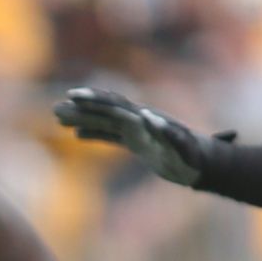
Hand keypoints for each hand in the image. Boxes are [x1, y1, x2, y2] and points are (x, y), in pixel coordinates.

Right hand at [52, 88, 209, 187]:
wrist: (206, 164)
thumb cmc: (195, 157)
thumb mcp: (183, 146)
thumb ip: (167, 133)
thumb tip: (147, 118)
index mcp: (145, 119)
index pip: (115, 106)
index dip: (94, 100)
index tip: (73, 96)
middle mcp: (139, 120)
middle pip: (104, 111)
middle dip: (81, 109)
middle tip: (56, 109)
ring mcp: (138, 131)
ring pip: (104, 122)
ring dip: (82, 120)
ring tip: (58, 118)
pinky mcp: (139, 143)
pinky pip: (111, 136)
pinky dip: (94, 134)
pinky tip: (78, 135)